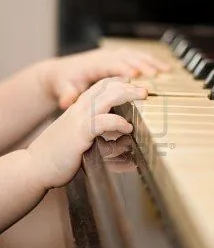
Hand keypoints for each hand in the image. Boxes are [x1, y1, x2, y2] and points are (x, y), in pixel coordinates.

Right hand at [27, 78, 146, 188]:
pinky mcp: (79, 134)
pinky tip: (127, 127)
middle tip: (145, 88)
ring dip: (127, 93)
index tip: (133, 81)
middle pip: (106, 87)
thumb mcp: (77, 136)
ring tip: (143, 96)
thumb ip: (94, 132)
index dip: (117, 81)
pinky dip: (117, 121)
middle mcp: (79, 110)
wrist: (34, 166)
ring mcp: (79, 120)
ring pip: (106, 98)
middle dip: (128, 84)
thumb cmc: (57, 154)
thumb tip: (116, 136)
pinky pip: (102, 122)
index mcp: (78, 108)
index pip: (100, 87)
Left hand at [43, 47, 168, 109]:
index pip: (110, 65)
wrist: (62, 72)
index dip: (122, 70)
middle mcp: (104, 56)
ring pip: (134, 55)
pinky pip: (137, 56)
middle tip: (157, 75)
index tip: (135, 76)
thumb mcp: (63, 89)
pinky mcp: (117, 58)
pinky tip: (163, 68)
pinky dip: (151, 61)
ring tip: (166, 71)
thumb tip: (67, 101)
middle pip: (127, 58)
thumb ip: (67, 95)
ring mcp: (112, 55)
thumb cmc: (65, 82)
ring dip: (150, 62)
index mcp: (93, 64)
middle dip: (142, 66)